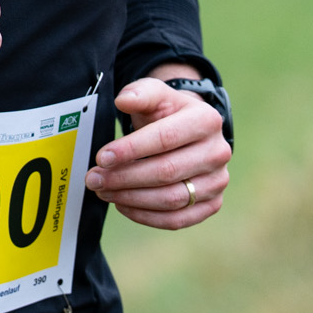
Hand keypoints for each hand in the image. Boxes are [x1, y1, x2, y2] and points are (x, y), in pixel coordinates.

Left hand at [85, 72, 229, 229]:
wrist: (188, 133)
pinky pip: (177, 219)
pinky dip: (146, 216)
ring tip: (103, 192)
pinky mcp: (212, 204)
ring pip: (171, 199)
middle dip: (124, 177)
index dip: (131, 149)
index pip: (165, 138)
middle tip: (94, 179)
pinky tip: (122, 205)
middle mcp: (218, 152)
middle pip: (166, 172)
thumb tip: (123, 101)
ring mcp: (218, 181)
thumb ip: (139, 93)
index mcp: (207, 120)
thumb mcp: (154, 95)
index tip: (102, 157)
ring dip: (131, 198)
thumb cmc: (166, 113)